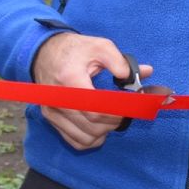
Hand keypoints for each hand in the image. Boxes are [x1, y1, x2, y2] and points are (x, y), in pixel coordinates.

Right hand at [30, 32, 153, 150]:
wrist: (44, 53)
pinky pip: (75, 141)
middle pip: (92, 126)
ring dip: (105, 131)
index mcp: (70, 79)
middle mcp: (58, 99)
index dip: (117, 114)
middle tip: (124, 111)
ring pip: (86, 137)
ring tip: (112, 117)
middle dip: (115, 122)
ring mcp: (52, 111)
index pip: (96, 109)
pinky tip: (99, 127)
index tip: (130, 108)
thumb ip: (121, 62)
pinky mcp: (50, 118)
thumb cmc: (74, 50)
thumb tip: (144, 73)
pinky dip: (91, 139)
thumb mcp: (99, 46)